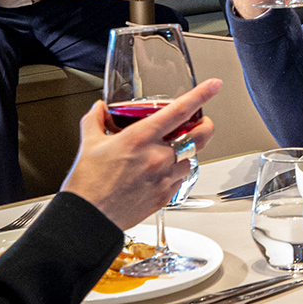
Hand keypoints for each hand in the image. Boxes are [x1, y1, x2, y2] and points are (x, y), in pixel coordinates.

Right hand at [60, 79, 222, 229]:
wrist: (89, 218)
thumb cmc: (88, 184)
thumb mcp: (89, 143)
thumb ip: (96, 120)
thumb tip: (99, 109)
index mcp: (141, 138)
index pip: (179, 110)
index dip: (201, 94)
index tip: (214, 85)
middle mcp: (158, 156)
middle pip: (200, 135)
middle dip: (206, 125)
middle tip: (202, 122)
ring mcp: (165, 177)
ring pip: (192, 158)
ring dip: (188, 151)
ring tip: (175, 150)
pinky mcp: (166, 195)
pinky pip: (181, 178)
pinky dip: (177, 172)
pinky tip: (163, 171)